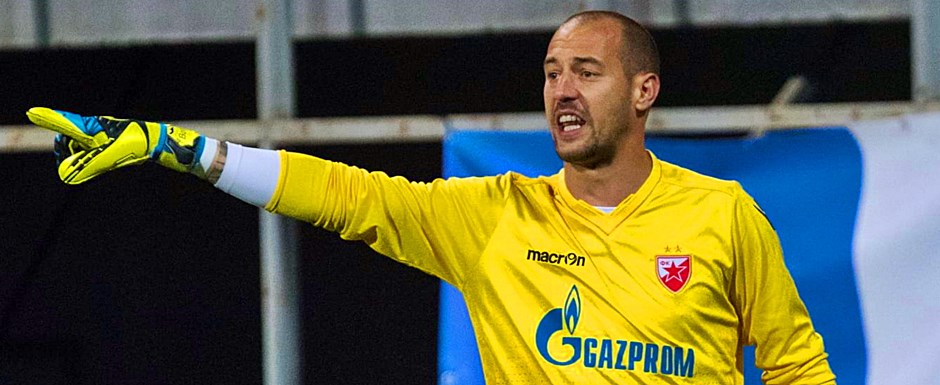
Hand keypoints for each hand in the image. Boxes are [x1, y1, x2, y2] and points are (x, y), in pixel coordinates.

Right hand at [26, 107, 204, 183]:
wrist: (160, 143)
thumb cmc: (138, 143)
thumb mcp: (111, 156)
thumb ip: (88, 164)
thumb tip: (67, 175)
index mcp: (93, 126)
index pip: (66, 123)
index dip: (49, 119)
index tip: (33, 113)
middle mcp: (96, 129)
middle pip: (70, 141)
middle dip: (70, 154)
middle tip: (80, 165)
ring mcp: (103, 137)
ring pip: (82, 150)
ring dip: (84, 160)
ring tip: (103, 162)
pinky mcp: (111, 145)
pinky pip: (94, 154)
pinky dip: (93, 162)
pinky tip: (106, 164)